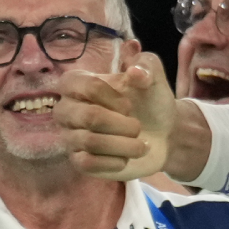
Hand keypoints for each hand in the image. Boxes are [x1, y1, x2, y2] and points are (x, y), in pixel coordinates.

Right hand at [54, 53, 177, 180]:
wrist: (162, 133)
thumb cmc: (150, 101)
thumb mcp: (153, 76)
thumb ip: (147, 65)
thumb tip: (135, 72)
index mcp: (77, 83)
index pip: (88, 86)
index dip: (115, 97)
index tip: (129, 104)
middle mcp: (66, 109)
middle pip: (89, 117)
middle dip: (123, 124)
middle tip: (138, 127)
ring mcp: (70, 136)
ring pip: (91, 142)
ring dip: (124, 144)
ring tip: (141, 145)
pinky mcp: (79, 161)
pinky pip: (88, 163)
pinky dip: (115, 161)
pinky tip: (127, 158)